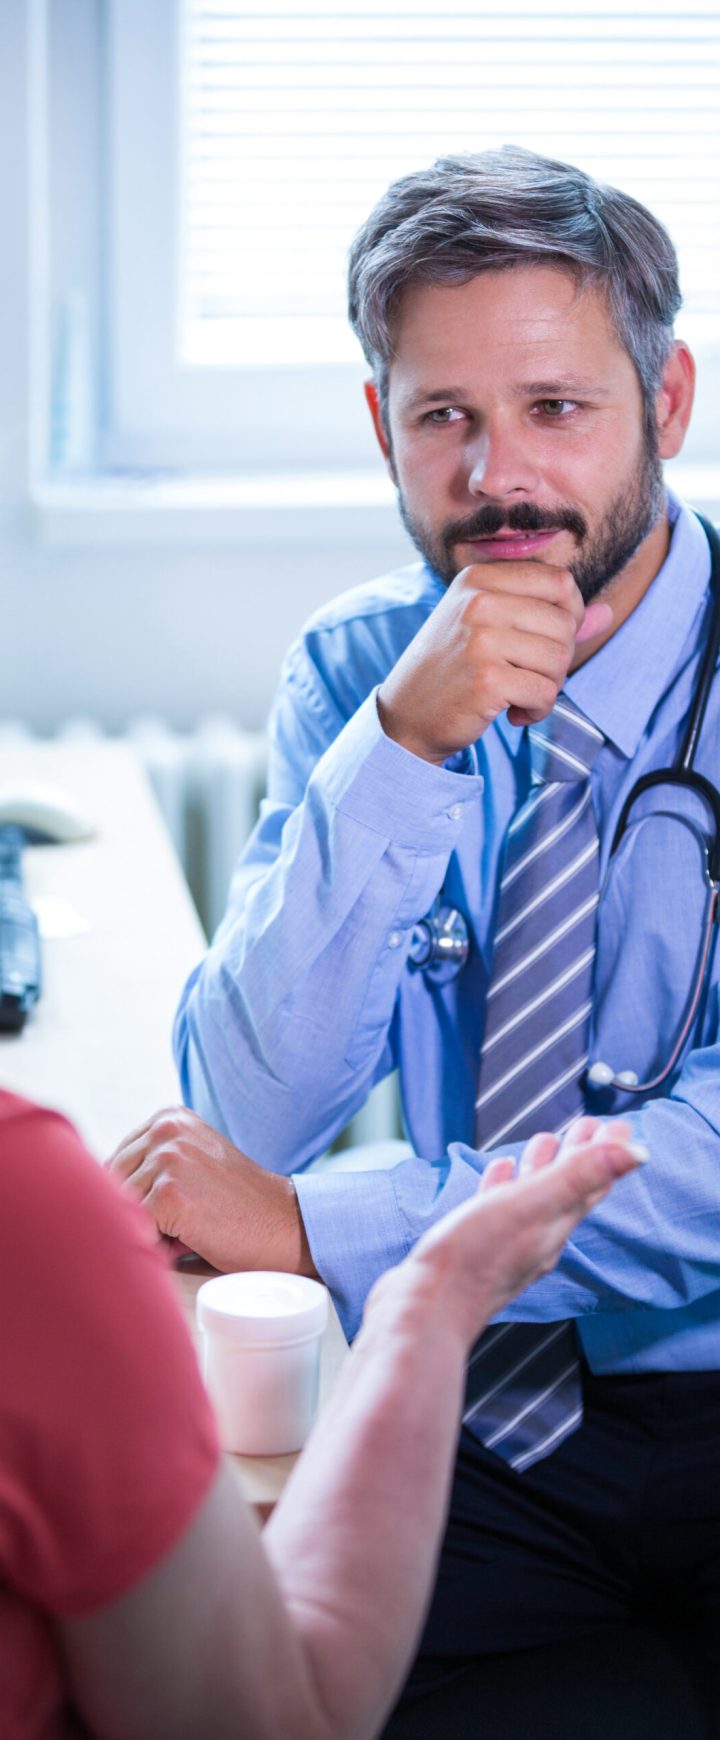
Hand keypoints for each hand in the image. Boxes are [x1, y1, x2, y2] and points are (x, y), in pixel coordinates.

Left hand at [107, 1107, 316, 1276]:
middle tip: (185, 1220)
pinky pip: (135, 1228)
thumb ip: (151, 1160)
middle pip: (111, 1184)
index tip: (174, 1204)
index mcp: (169, 1117)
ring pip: (122, 1208)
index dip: (135, 1195)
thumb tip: (92, 1187)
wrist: (283, 1225)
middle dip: (138, 1211)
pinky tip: (191, 1237)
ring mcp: (167, 1158)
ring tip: (191, 1226)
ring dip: (149, 1228)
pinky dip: (156, 1243)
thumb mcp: (194, 1160)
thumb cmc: (237, 1205)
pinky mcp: (168, 1192)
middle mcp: (166, 1129)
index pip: (114, 1163)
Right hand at [364, 1119, 645, 1349]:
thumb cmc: (474, 1259)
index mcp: (555, 1225)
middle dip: (579, 1155)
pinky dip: (504, 1185)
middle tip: (587, 1126)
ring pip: (534, 1198)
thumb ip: (580, 1175)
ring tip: (543, 1142)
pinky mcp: (477, 1248)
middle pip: (568, 1189)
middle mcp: (537, 1237)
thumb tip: (636, 1153)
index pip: (592, 1184)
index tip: (616, 1126)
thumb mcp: (531, 1205)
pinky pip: (499, 1208)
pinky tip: (498, 1174)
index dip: (607, 1154)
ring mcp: (507, 1244)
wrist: (428, 1309)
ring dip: (543, 1168)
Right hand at [376, 561, 611, 762]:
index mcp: (479, 578)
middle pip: (564, 624)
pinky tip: (512, 714)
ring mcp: (480, 640)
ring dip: (548, 688)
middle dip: (558, 660)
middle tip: (529, 677)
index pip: (560, 582)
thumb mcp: (491, 628)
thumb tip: (606, 613)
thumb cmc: (453, 670)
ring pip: (559, 660)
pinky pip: (545, 693)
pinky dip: (536, 711)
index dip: (569, 616)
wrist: (405, 717)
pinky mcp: (486, 680)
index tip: (546, 643)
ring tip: (520, 696)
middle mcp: (478, 602)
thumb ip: (549, 617)